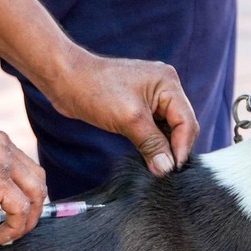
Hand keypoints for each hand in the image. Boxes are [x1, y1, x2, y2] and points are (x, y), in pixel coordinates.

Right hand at [0, 116, 47, 244]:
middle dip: (35, 205)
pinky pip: (21, 209)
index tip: (15, 209)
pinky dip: (17, 226)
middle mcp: (6, 149)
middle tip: (21, 224)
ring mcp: (6, 164)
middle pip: (38, 179)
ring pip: (36, 194)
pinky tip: (2, 237)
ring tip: (14, 235)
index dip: (25, 190)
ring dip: (30, 218)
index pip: (24, 167)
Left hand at [44, 48, 197, 175]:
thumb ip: (152, 144)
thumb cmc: (95, 90)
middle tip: (166, 171)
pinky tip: (149, 155)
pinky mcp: (140, 106)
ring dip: (164, 147)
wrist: (65, 80)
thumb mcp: (128, 120)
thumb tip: (167, 168)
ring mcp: (153, 96)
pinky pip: (155, 128)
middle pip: (181, 125)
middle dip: (174, 148)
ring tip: (158, 166)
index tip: (173, 169)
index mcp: (168, 83)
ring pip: (169, 129)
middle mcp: (165, 87)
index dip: (182, 147)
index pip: (186, 121)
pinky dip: (154, 142)